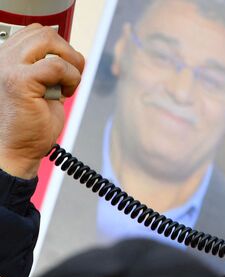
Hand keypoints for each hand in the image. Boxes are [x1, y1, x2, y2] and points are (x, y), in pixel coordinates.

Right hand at [0, 24, 84, 178]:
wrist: (16, 149)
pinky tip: (65, 94)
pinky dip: (71, 78)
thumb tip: (72, 57)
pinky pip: (57, 65)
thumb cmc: (29, 124)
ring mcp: (8, 67)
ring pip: (49, 40)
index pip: (37, 33)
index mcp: (7, 57)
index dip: (60, 49)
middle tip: (72, 76)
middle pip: (45, 32)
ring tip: (68, 85)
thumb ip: (49, 68)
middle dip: (68, 52)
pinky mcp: (19, 80)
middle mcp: (3, 58)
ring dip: (70, 62)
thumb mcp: (41, 87)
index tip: (66, 71)